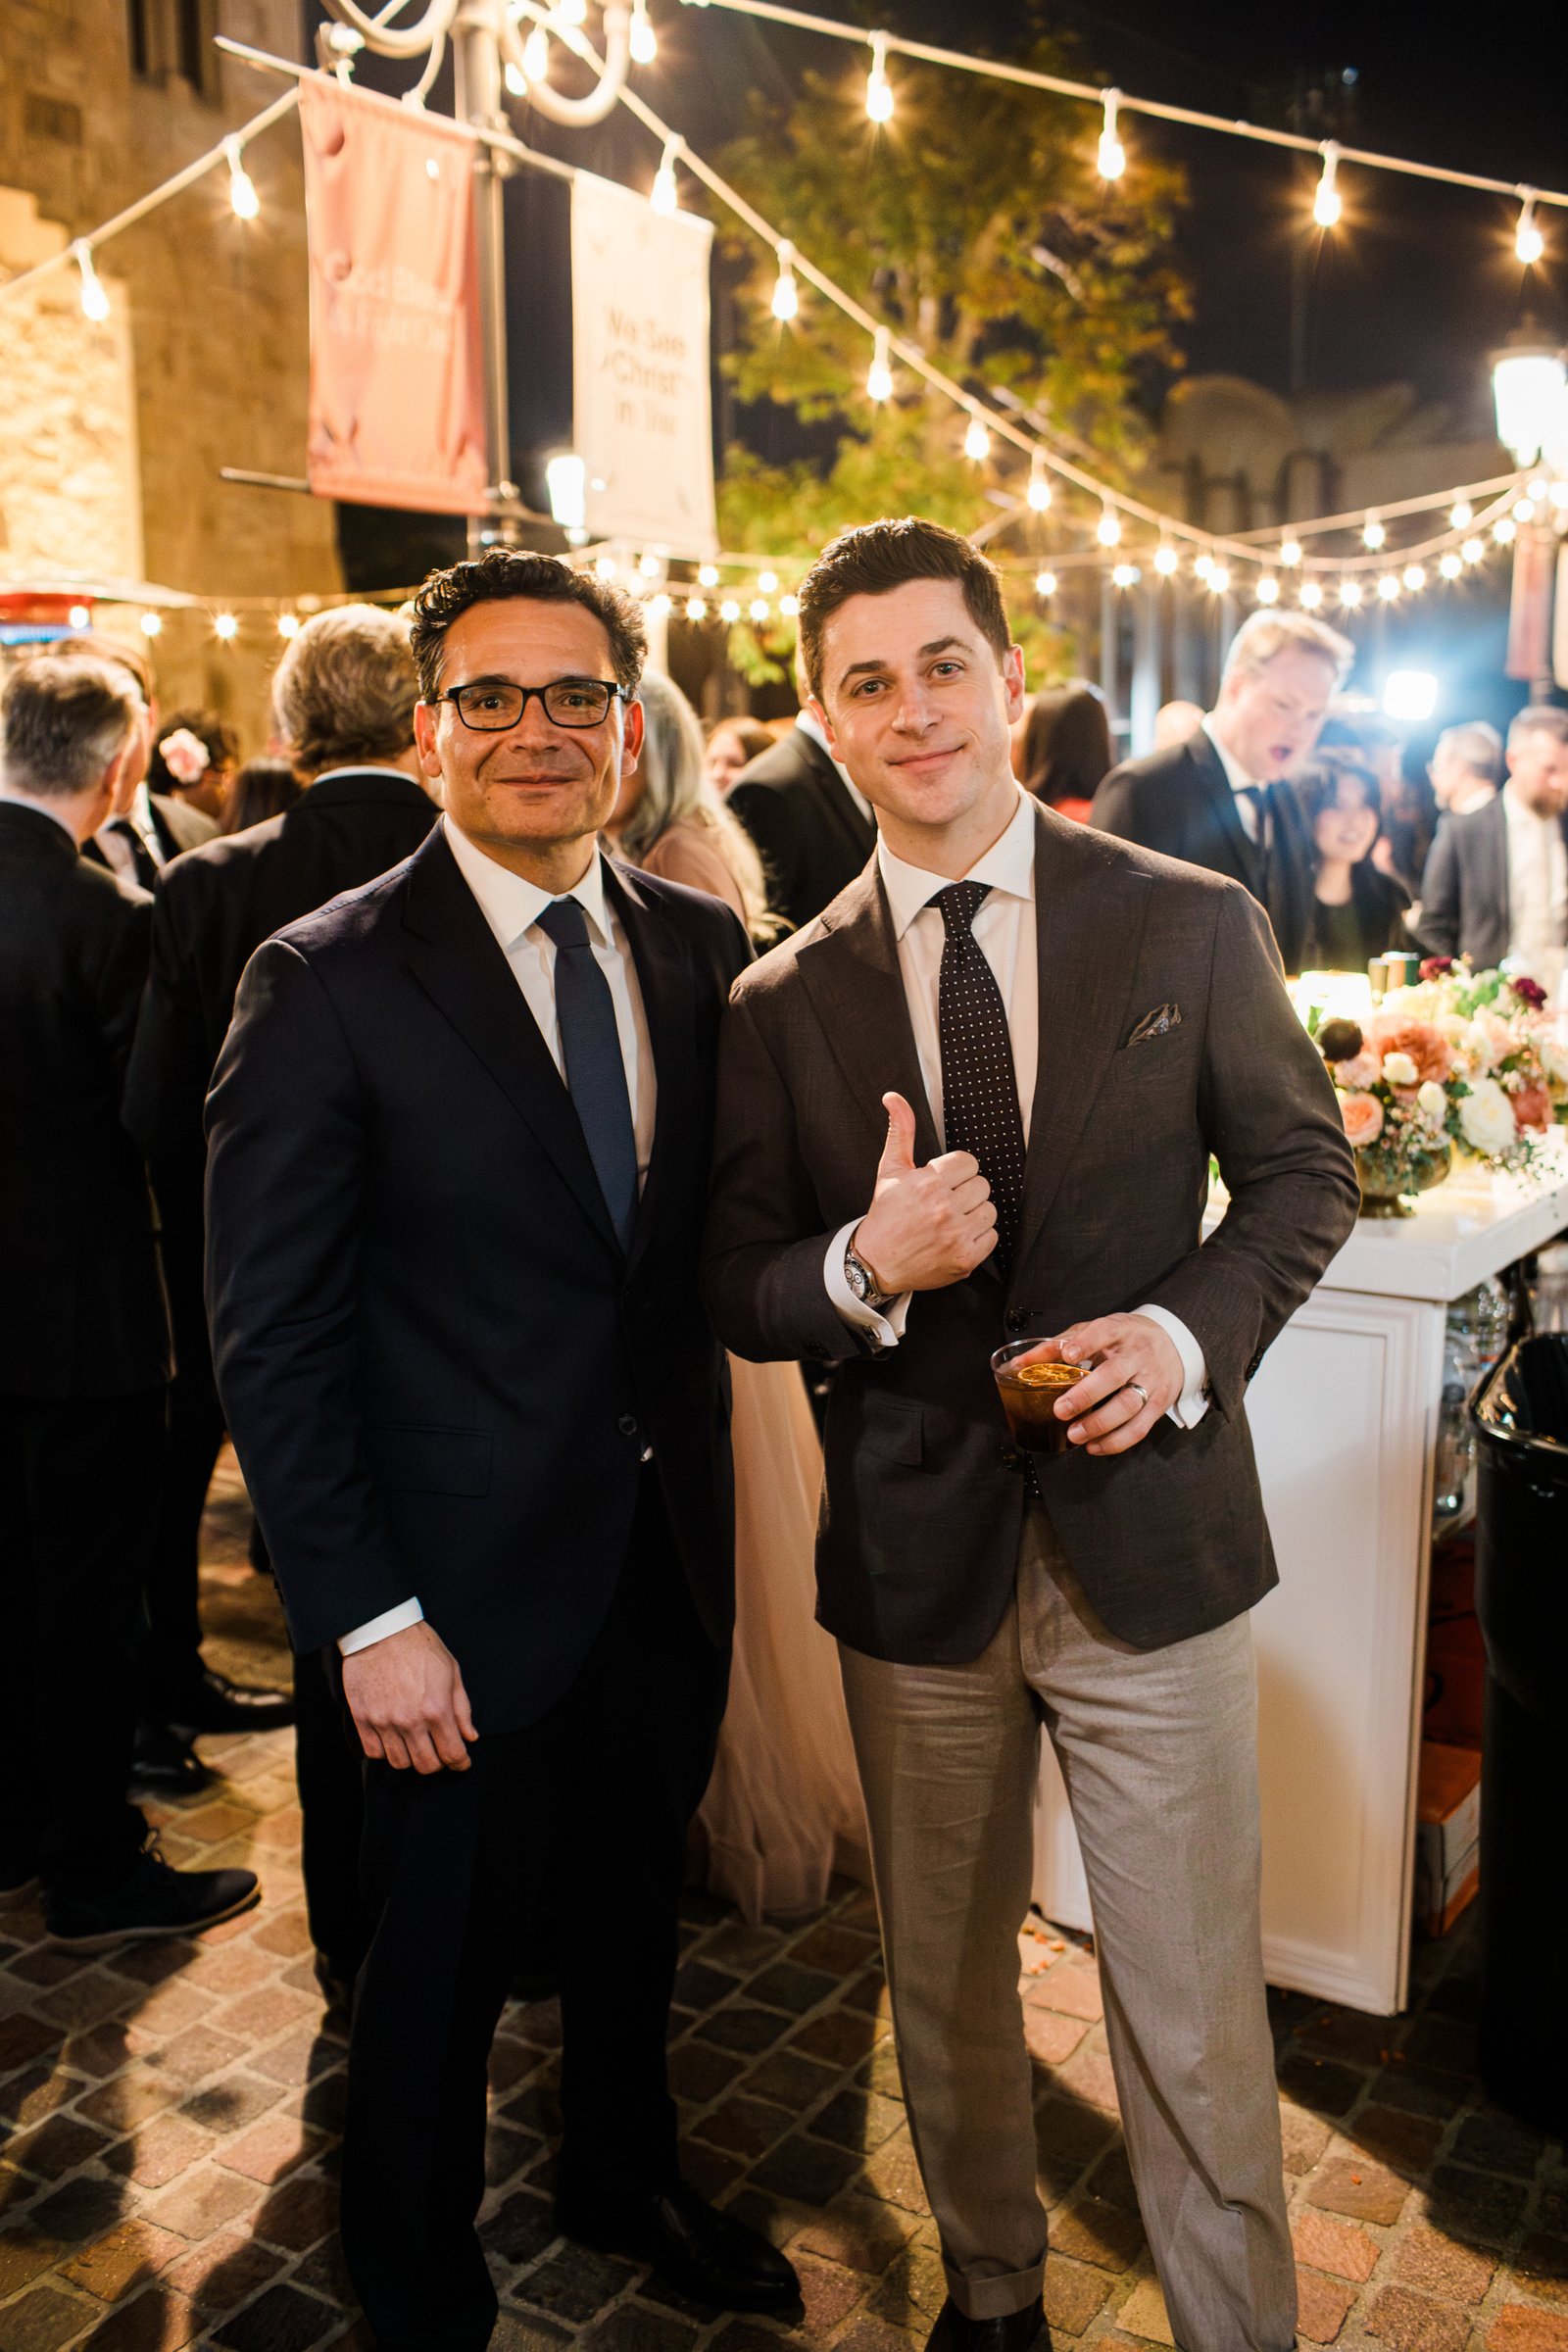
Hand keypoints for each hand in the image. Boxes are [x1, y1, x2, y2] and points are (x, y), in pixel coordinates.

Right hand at [341, 1620, 477, 1773]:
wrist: (381, 1629)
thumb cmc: (420, 1645)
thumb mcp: (451, 1671)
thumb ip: (462, 1708)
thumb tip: (470, 1737)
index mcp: (437, 1709)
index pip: (452, 1753)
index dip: (460, 1763)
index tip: (461, 1762)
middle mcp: (410, 1721)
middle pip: (426, 1765)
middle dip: (438, 1763)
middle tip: (439, 1753)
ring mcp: (384, 1722)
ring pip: (400, 1763)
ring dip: (411, 1758)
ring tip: (415, 1744)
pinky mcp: (362, 1719)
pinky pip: (374, 1753)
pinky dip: (386, 1752)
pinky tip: (393, 1739)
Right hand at [853, 1091, 997, 1293]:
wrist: (876, 1262)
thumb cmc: (886, 1215)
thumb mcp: (890, 1171)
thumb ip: (901, 1131)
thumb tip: (894, 1098)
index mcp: (927, 1183)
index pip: (968, 1163)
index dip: (956, 1172)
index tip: (942, 1184)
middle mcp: (943, 1209)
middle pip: (982, 1185)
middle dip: (965, 1192)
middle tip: (945, 1204)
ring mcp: (956, 1236)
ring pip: (990, 1210)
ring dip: (974, 1215)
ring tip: (952, 1221)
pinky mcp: (965, 1259)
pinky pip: (992, 1237)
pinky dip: (978, 1238)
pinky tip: (956, 1238)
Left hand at [1017, 1313, 1182, 1456]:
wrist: (1174, 1345)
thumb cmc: (1126, 1339)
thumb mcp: (1096, 1331)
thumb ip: (1059, 1345)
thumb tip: (1021, 1363)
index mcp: (1119, 1331)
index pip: (1103, 1332)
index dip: (1085, 1343)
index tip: (1068, 1354)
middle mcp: (1137, 1355)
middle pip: (1114, 1375)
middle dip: (1086, 1395)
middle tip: (1061, 1410)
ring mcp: (1150, 1381)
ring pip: (1128, 1405)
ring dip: (1099, 1424)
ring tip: (1074, 1434)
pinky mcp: (1158, 1404)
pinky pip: (1139, 1428)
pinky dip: (1116, 1442)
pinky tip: (1094, 1446)